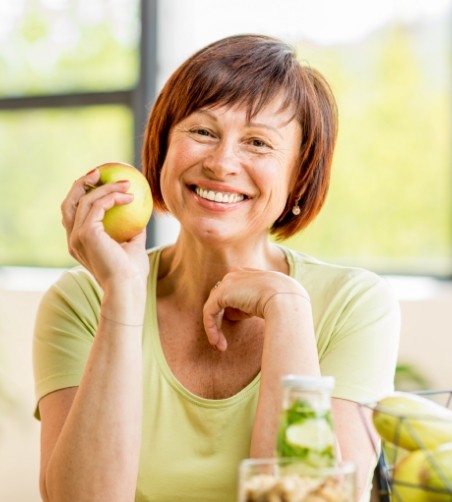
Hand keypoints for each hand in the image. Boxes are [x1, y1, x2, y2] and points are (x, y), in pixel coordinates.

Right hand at [61, 168, 148, 289]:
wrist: (127, 289)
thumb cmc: (132, 273)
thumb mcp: (133, 247)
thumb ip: (133, 231)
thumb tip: (141, 214)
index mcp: (79, 243)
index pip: (74, 214)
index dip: (83, 195)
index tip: (101, 183)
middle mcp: (73, 239)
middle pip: (69, 203)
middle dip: (81, 184)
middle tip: (100, 172)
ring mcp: (77, 236)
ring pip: (84, 200)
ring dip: (106, 187)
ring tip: (126, 183)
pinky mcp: (86, 234)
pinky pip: (98, 205)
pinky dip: (113, 197)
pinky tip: (130, 196)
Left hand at [203, 268, 309, 350]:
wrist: (285, 299)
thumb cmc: (282, 303)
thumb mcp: (264, 301)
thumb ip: (247, 304)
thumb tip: (232, 314)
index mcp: (247, 273)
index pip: (232, 291)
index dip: (232, 309)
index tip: (236, 324)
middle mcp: (235, 274)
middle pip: (220, 299)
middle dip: (220, 320)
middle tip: (222, 340)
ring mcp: (227, 282)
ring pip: (213, 307)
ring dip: (215, 328)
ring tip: (220, 346)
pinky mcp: (221, 294)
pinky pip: (209, 312)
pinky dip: (211, 328)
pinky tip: (217, 342)